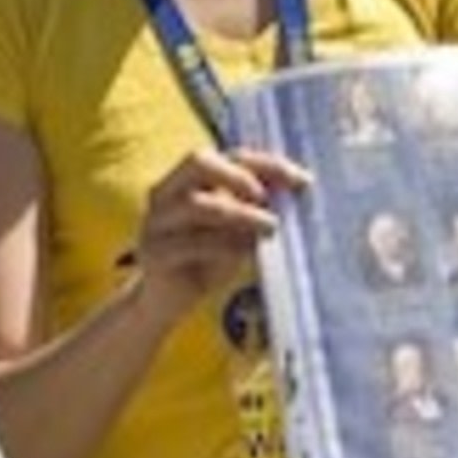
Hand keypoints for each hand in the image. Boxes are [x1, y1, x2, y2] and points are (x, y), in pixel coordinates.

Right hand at [129, 147, 309, 312]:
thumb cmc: (210, 259)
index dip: (270, 164)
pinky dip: (223, 245)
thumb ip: (260, 208)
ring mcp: (157, 221)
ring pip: (196, 203)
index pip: (234, 156)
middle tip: (268, 199)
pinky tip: (247, 252)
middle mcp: (168, 192)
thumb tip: (299, 191)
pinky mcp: (153, 252)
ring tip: (271, 227)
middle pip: (199, 161)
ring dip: (241, 213)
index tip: (304, 181)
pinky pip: (188, 243)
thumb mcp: (240, 230)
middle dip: (240, 176)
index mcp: (194, 179)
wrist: (168, 301)